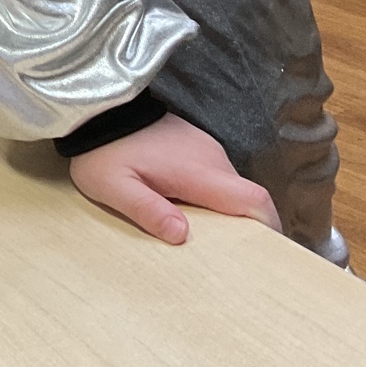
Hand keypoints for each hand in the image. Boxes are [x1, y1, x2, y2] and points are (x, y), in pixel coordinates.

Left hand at [67, 112, 279, 244]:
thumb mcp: (114, 187)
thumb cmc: (102, 151)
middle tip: (229, 258)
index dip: (269, 227)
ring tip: (205, 240)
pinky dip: (213, 198)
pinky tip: (190, 212)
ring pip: (231, 189)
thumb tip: (182, 235)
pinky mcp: (196, 145)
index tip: (268, 253)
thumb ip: (148, 210)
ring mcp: (205, 148)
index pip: (254, 199)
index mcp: (198, 170)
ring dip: (226, 214)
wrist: (96, 108)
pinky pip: (216, 177)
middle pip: (247, 199)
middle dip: (246, 228)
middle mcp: (211, 157)